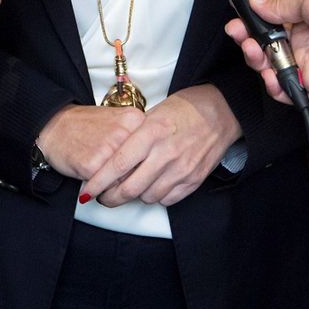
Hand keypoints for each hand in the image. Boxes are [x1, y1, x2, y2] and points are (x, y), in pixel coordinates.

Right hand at [34, 104, 145, 180]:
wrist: (54, 126)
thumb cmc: (85, 126)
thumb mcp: (118, 122)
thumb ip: (137, 138)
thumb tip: (154, 166)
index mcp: (135, 119)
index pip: (152, 152)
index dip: (145, 164)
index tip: (138, 168)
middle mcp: (124, 133)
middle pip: (141, 169)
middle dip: (131, 178)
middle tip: (119, 177)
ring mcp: (109, 149)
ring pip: (125, 181)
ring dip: (115, 185)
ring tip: (103, 176)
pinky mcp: (93, 166)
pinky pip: (105, 187)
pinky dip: (99, 187)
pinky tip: (90, 176)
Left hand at [81, 85, 241, 206]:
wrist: (222, 112)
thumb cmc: (184, 109)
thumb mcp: (153, 113)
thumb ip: (134, 136)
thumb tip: (111, 159)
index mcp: (152, 133)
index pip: (118, 164)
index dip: (98, 182)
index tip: (86, 191)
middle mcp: (166, 154)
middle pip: (130, 188)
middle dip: (110, 198)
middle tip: (102, 197)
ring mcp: (182, 169)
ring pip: (147, 197)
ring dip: (134, 196)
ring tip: (128, 188)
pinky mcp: (194, 180)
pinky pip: (167, 200)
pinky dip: (155, 197)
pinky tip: (151, 186)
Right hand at [224, 0, 308, 98]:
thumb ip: (278, 1)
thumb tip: (255, 2)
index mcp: (303, 1)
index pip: (269, 6)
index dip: (252, 10)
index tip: (239, 10)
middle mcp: (303, 27)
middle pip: (265, 35)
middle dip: (247, 34)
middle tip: (237, 32)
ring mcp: (307, 52)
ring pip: (270, 60)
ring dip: (256, 57)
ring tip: (253, 50)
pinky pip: (287, 85)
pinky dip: (275, 85)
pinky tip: (270, 75)